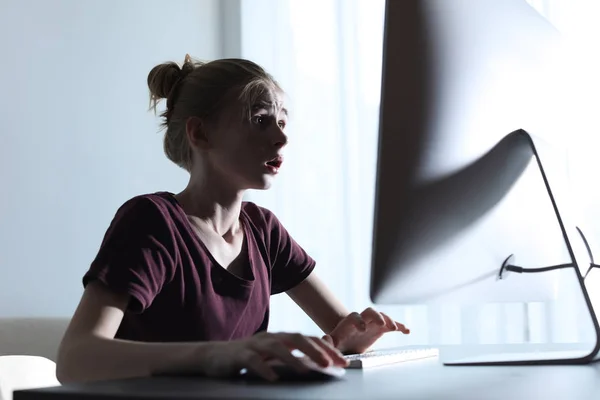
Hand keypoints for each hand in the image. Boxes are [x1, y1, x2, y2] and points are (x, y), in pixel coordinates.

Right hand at [199, 331, 348, 380]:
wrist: (213, 356)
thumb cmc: (247, 358)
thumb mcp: (272, 357)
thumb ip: (292, 358)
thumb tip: (319, 364)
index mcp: (280, 338)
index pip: (308, 339)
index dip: (326, 349)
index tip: (342, 362)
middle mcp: (270, 338)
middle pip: (296, 338)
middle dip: (314, 350)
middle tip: (329, 364)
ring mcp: (254, 345)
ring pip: (276, 348)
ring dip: (293, 359)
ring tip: (306, 371)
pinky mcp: (239, 355)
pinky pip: (253, 360)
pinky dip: (264, 369)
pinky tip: (273, 378)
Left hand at [323, 308, 409, 354]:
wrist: (348, 340)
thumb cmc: (340, 342)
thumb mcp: (334, 342)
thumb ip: (329, 341)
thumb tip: (324, 339)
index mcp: (350, 323)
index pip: (354, 316)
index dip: (359, 321)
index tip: (363, 329)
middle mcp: (363, 319)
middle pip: (370, 311)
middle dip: (376, 316)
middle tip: (381, 324)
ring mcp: (373, 323)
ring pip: (382, 316)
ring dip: (389, 320)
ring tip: (395, 328)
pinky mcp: (382, 328)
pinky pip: (392, 325)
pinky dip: (400, 326)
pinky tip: (407, 331)